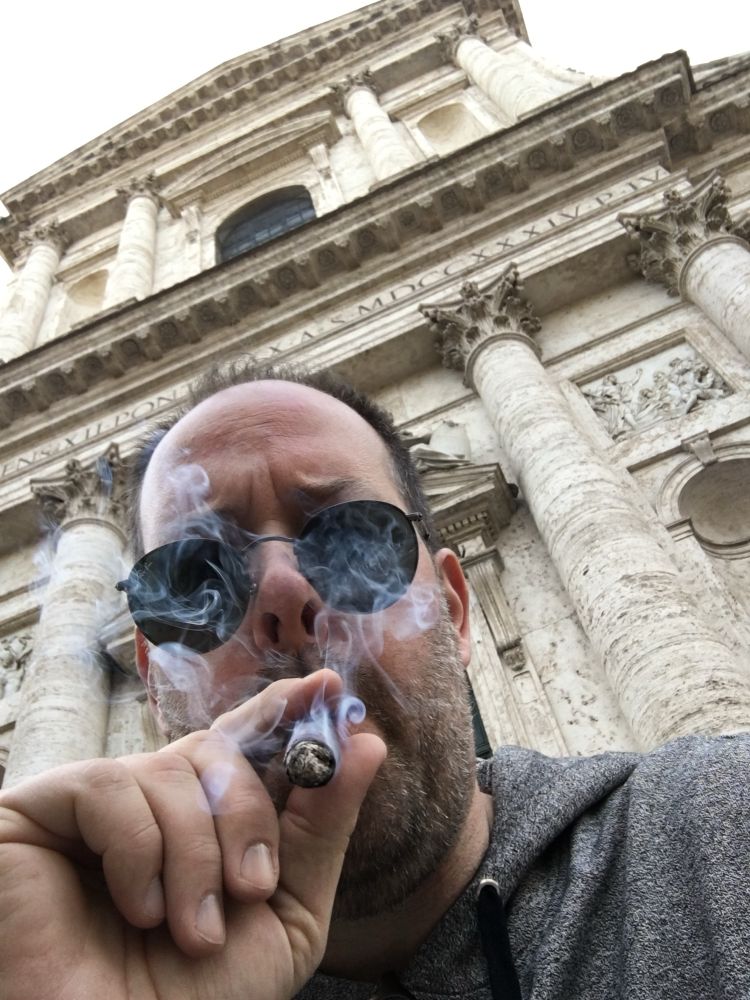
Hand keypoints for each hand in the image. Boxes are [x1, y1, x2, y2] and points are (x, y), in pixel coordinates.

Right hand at [0, 669, 384, 999]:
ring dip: (198, 855)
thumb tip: (368, 743)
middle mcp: (150, 802)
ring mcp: (94, 804)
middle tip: (252, 888)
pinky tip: (140, 909)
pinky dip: (141, 852)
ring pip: (171, 768)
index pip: (244, 739)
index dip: (285, 708)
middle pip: (218, 748)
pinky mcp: (40, 809)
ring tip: (192, 930)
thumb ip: (322, 828)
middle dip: (250, 813)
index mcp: (204, 821)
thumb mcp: (286, 914)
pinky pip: (112, 788)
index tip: (327, 687)